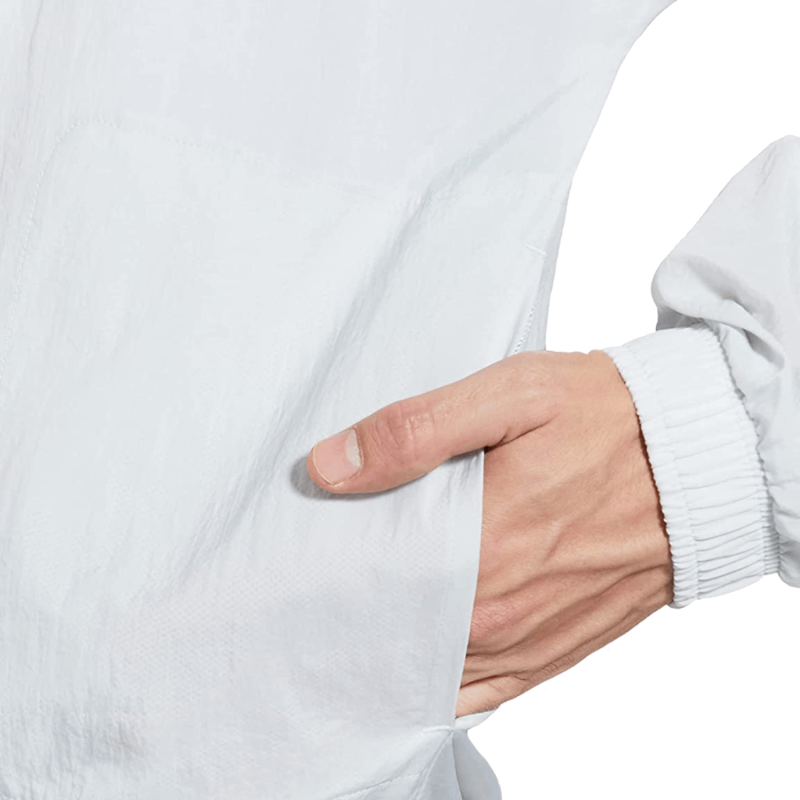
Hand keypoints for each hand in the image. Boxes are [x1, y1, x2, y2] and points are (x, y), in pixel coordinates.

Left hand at [305, 349, 673, 717]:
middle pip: (396, 631)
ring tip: (364, 622)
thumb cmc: (605, 418)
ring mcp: (533, 637)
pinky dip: (446, 683)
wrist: (695, 456)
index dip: (331, 574)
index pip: (371, 585)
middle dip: (358, 612)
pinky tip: (418, 665)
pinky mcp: (560, 648)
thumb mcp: (509, 395)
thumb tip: (329, 468)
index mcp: (483, 547)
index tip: (307, 558)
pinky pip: (486, 692)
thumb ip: (415, 431)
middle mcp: (503, 610)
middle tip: (328, 584)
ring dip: (396, 650)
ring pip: (435, 670)